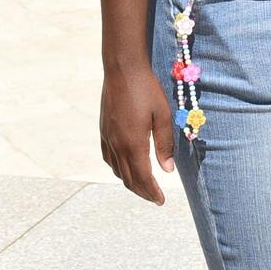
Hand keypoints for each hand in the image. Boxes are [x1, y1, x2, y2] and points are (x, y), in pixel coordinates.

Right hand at [100, 61, 176, 204]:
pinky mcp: (103, 130)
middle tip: (154, 198)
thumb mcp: (163, 115)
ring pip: (117, 171)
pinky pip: (109, 158)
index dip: (152, 192)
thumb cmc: (147, 89)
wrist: (122, 68)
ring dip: (130, 182)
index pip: (143, 177)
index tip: (161, 201)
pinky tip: (126, 167)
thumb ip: (165, 144)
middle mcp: (117, 145)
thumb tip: (167, 170)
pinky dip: (118, 169)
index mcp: (133, 143)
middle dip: (142, 191)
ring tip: (143, 185)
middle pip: (128, 179)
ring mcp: (107, 138)